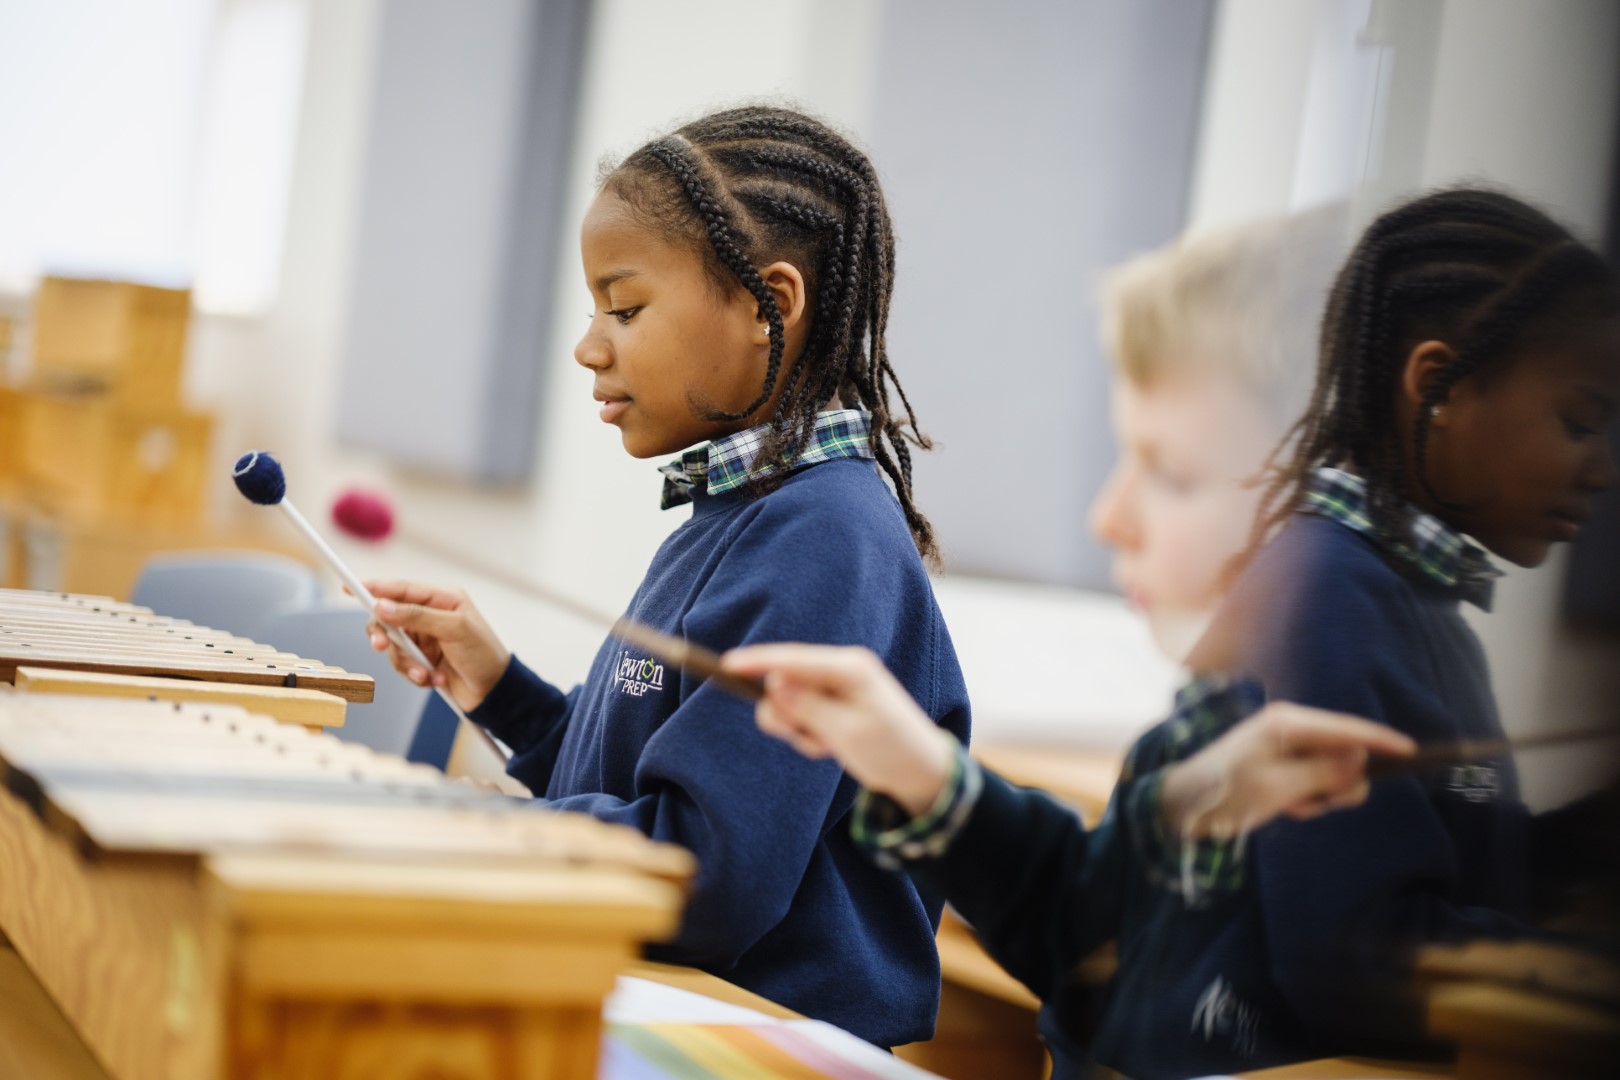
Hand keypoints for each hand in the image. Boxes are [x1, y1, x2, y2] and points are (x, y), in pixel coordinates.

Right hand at [359, 580, 510, 711]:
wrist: (494, 692)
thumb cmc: (484, 655)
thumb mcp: (455, 629)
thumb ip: (418, 616)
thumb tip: (383, 606)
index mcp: (442, 599)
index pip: (402, 589)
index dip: (375, 588)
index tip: (350, 587)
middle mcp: (430, 616)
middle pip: (389, 618)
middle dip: (384, 635)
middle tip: (381, 646)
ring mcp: (425, 639)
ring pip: (392, 646)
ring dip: (406, 663)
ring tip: (426, 673)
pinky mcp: (422, 660)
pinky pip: (402, 665)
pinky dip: (415, 674)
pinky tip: (435, 679)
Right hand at [722, 644, 955, 816]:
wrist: (921, 770)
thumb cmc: (891, 749)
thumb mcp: (847, 733)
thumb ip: (808, 709)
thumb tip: (772, 687)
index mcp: (849, 668)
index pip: (793, 659)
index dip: (758, 662)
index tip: (726, 665)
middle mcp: (840, 669)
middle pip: (784, 680)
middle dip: (786, 715)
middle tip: (808, 740)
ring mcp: (835, 686)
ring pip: (788, 702)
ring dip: (798, 729)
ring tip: (827, 746)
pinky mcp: (831, 703)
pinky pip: (800, 714)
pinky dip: (807, 734)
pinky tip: (831, 746)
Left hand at [1159, 702, 1416, 839]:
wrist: (1184, 806)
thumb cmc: (1226, 792)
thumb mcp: (1278, 786)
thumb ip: (1323, 773)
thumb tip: (1360, 759)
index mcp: (1288, 723)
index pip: (1346, 728)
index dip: (1380, 741)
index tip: (1412, 752)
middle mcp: (1290, 728)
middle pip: (1345, 753)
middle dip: (1338, 784)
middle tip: (1316, 803)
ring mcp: (1286, 747)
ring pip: (1332, 774)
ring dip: (1320, 796)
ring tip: (1290, 806)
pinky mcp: (1282, 766)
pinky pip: (1314, 784)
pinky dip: (1306, 800)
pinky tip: (1283, 808)